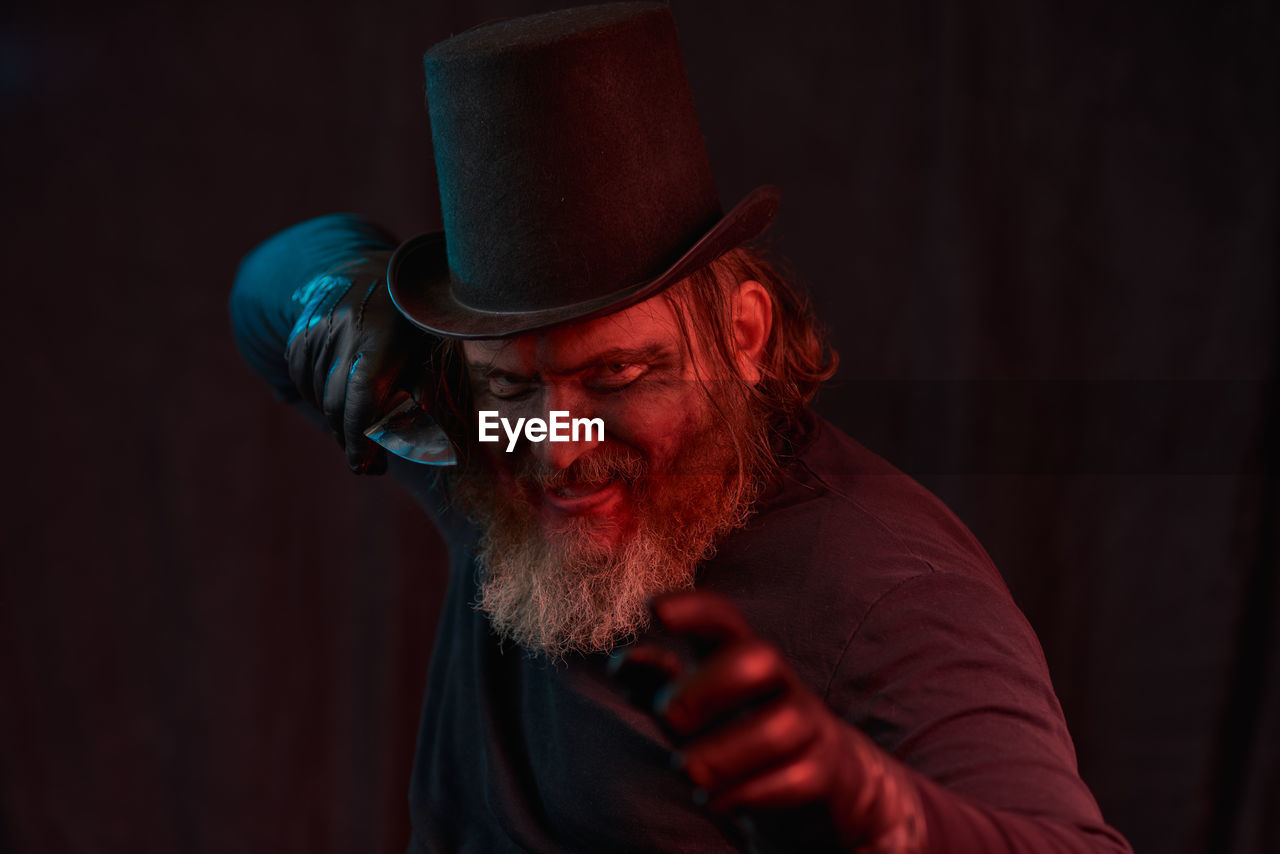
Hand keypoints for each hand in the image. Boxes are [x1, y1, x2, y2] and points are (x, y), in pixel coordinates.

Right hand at [284, 253, 436, 473]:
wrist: (375, 266)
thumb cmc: (413, 316)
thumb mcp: (430, 345)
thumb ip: (423, 386)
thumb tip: (421, 429)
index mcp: (380, 338)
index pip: (360, 401)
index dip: (360, 440)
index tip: (365, 467)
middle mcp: (343, 332)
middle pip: (336, 404)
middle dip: (350, 438)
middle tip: (368, 462)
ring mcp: (317, 328)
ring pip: (317, 393)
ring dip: (335, 419)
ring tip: (356, 429)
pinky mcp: (301, 329)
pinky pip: (301, 375)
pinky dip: (316, 394)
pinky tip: (337, 395)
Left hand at [611, 591, 926, 852]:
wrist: (822, 782)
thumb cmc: (741, 733)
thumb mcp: (697, 708)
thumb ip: (660, 683)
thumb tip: (621, 661)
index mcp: (743, 659)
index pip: (725, 620)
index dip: (694, 610)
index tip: (654, 611)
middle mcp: (780, 684)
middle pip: (760, 659)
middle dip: (711, 684)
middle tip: (667, 715)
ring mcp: (807, 727)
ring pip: (781, 726)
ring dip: (725, 750)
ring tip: (686, 769)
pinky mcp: (823, 774)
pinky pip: (798, 777)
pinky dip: (752, 792)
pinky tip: (717, 802)